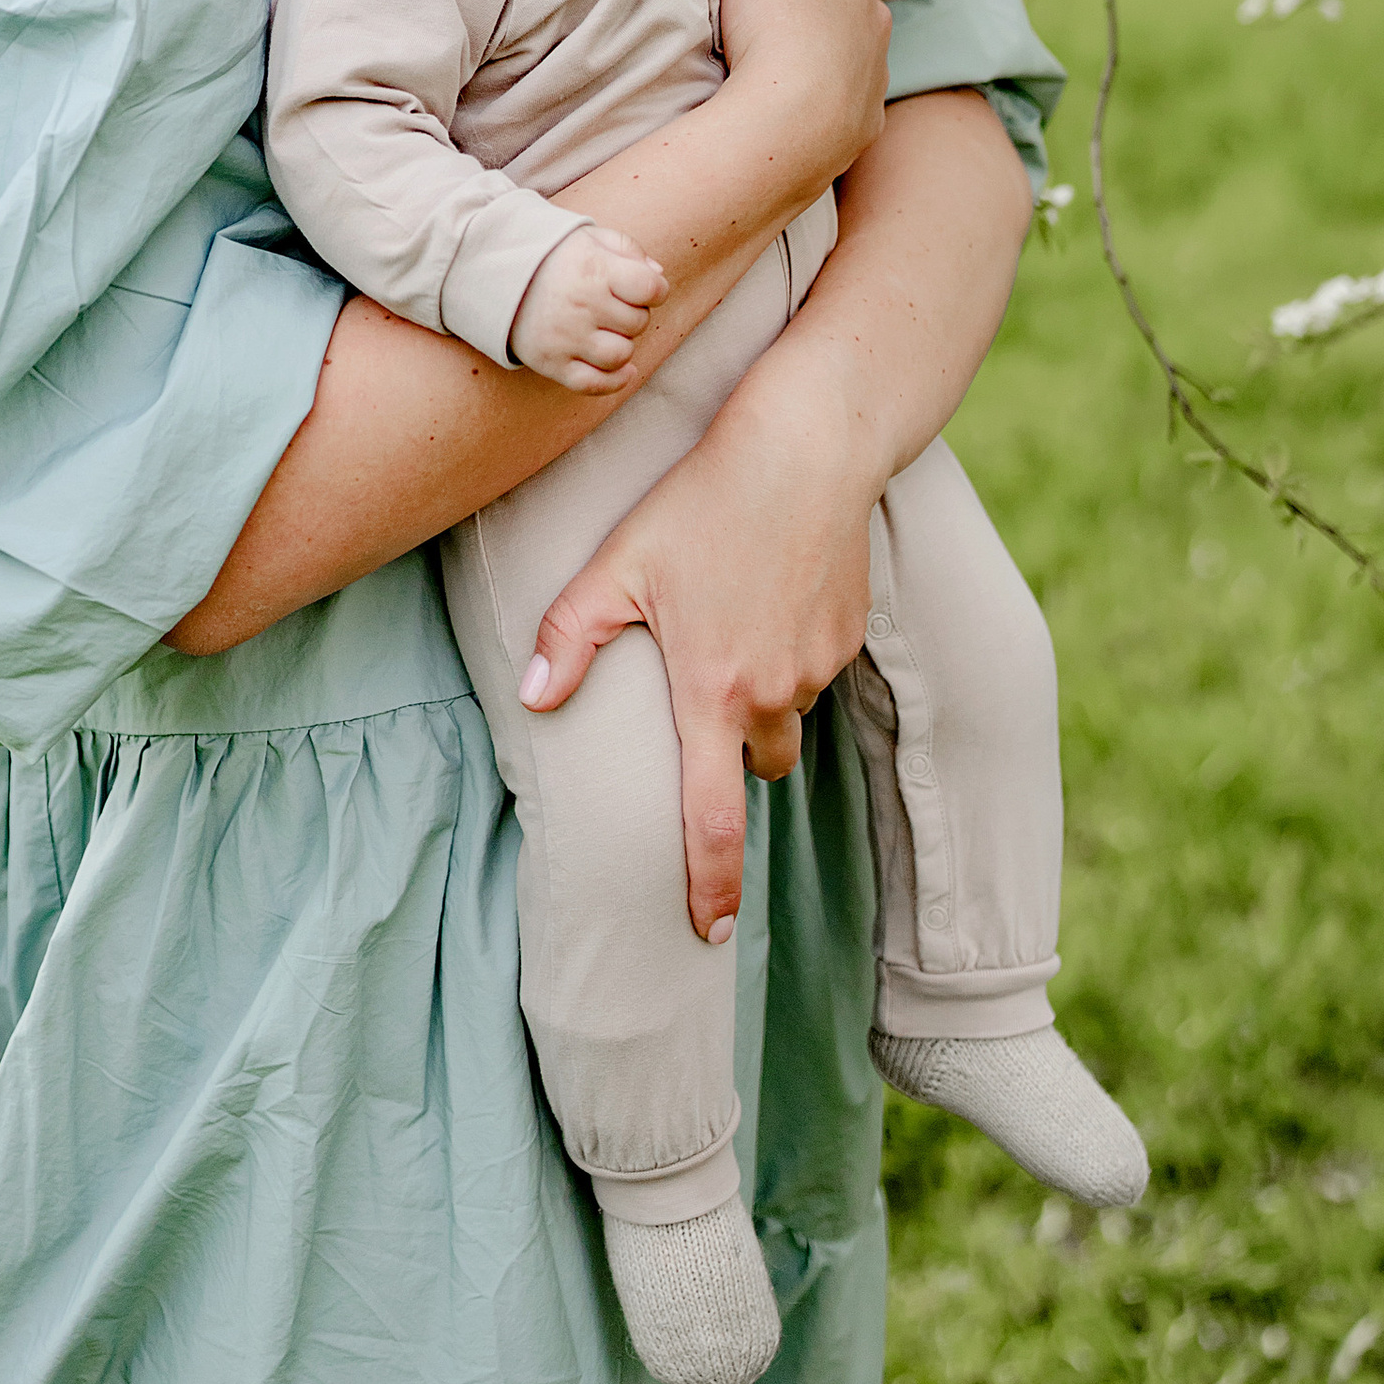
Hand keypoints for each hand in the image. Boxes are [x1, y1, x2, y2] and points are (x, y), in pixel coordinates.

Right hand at [509, 221, 666, 386]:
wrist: (493, 274)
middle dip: (633, 314)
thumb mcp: (590, 237)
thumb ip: (629, 250)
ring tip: (606, 330)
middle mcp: (580, 304)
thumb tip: (658, 276)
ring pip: (620, 355)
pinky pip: (594, 385)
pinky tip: (624, 370)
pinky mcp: (550, 363)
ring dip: (622, 344)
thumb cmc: (553, 255)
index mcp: (593, 269)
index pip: (651, 289)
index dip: (656, 290)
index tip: (644, 287)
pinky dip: (615, 381)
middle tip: (611, 304)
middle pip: (638, 323)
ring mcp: (564, 337)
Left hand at [521, 326, 881, 939]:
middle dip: (731, 750)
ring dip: (760, 699)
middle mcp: (773, 693)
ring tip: (730, 623)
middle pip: (755, 765)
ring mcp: (819, 667)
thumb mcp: (619, 563)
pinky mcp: (849, 637)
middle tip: (701, 691)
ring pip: (786, 715)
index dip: (710, 885)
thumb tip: (534, 698)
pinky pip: (814, 671)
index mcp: (711, 692)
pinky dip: (790, 654)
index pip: (713, 819)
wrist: (806, 450)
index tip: (707, 934)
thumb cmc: (701, 502)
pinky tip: (767, 594)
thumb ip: (572, 637)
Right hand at [720, 0, 891, 193]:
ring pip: (836, 55)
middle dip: (794, 10)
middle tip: (747, 26)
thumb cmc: (774, 24)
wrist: (790, 124)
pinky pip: (836, 106)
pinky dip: (814, 104)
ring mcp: (873, 75)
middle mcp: (875, 20)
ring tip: (761, 70)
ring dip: (806, 58)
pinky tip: (783, 109)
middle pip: (826, 4)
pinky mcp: (863, 125)